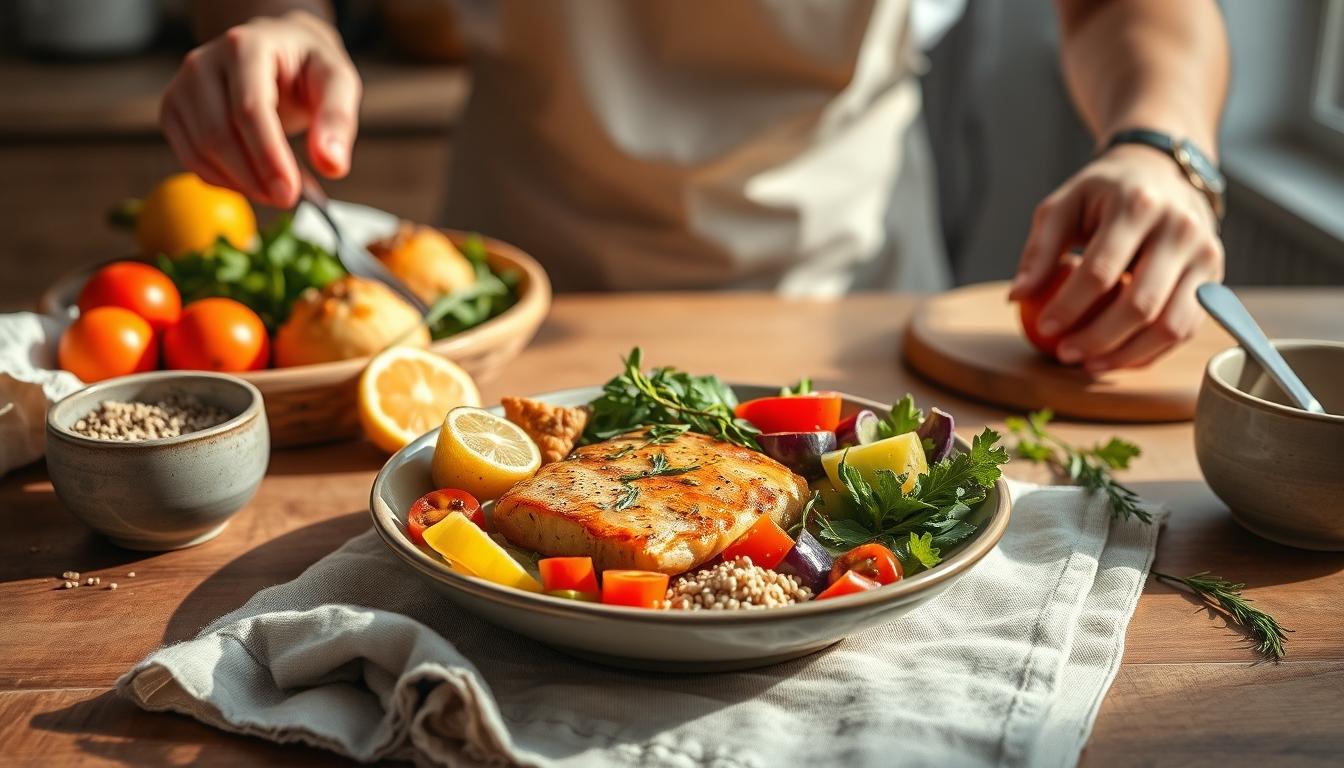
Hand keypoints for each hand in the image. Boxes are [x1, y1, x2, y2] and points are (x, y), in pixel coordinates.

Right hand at [159, 10, 360, 207]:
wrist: (278, 49)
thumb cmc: (308, 67)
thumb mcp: (338, 83)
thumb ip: (337, 120)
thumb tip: (332, 165)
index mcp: (246, 47)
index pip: (249, 110)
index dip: (268, 156)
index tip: (289, 193)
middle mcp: (204, 62)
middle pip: (218, 134)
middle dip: (254, 177)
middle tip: (287, 199)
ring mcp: (182, 86)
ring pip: (200, 150)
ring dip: (240, 183)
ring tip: (276, 190)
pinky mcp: (174, 110)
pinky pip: (190, 158)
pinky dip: (222, 180)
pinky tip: (252, 183)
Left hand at [1009, 143, 1224, 371]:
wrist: (1162, 173)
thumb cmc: (1103, 194)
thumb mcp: (1063, 206)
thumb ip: (1039, 250)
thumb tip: (1016, 297)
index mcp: (1138, 205)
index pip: (1102, 270)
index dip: (1070, 306)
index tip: (1045, 328)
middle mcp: (1180, 229)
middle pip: (1141, 304)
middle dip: (1098, 338)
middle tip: (1065, 353)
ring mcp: (1205, 255)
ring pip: (1171, 325)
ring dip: (1126, 354)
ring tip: (1089, 364)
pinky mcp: (1214, 279)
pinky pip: (1186, 329)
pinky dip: (1150, 352)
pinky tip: (1117, 358)